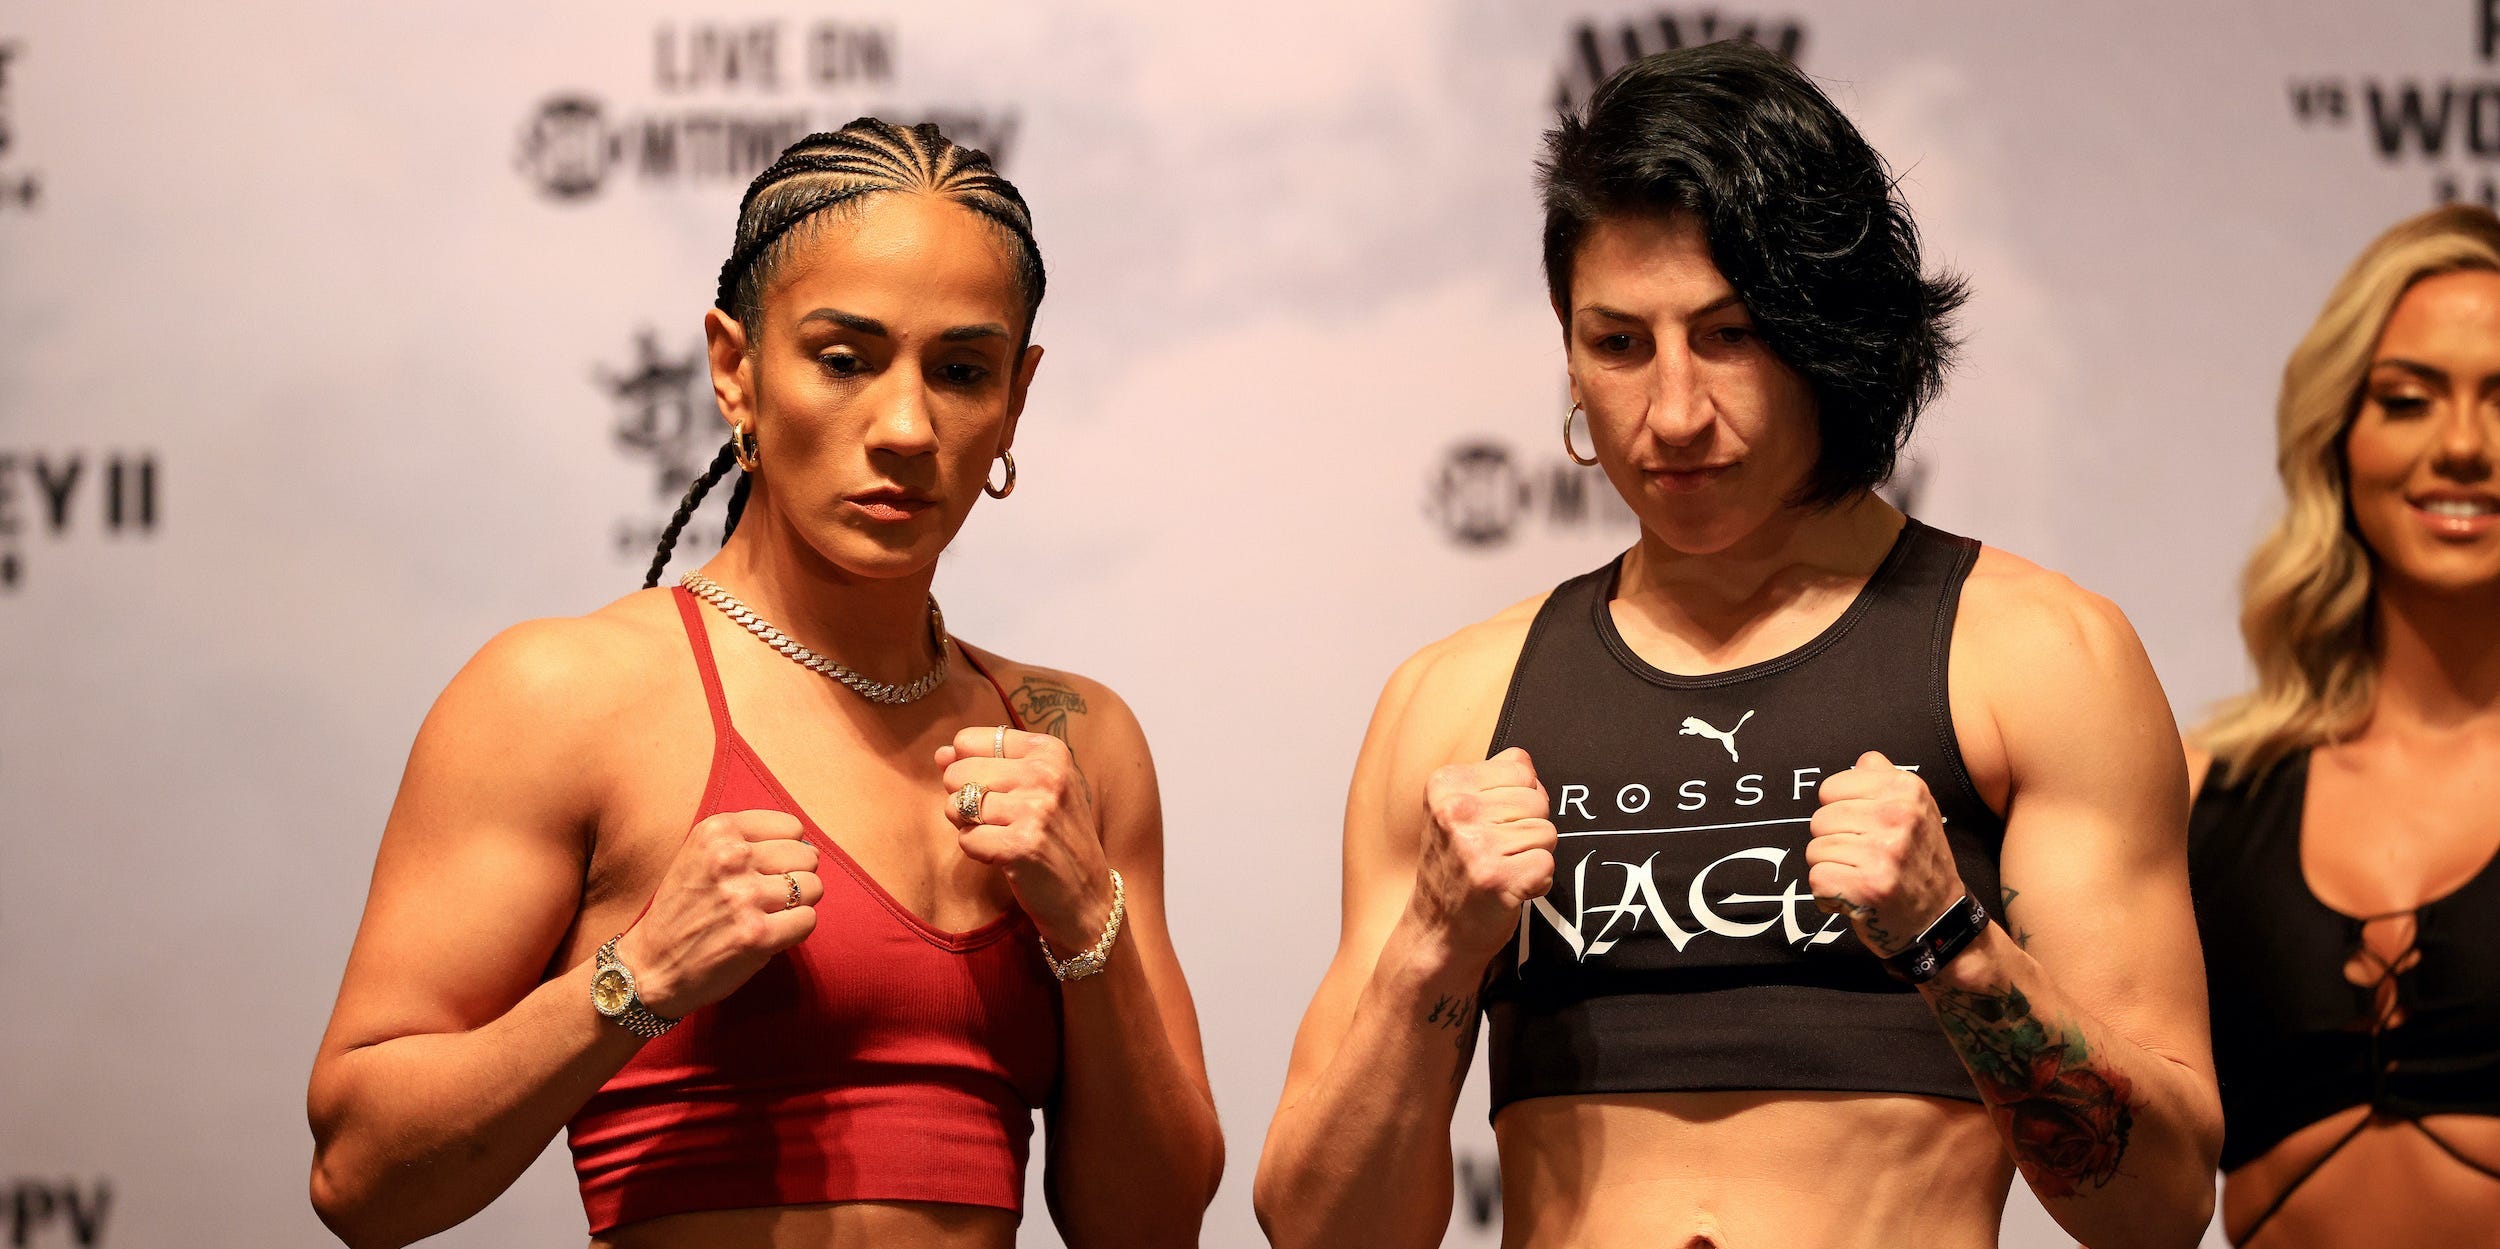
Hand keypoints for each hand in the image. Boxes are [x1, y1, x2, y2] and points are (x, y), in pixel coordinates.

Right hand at [611, 809, 821, 1018]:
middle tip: (766, 897)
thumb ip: (749, 843)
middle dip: (795, 877)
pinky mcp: (757, 934)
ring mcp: (744, 896)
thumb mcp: (701, 856)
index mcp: (716, 831)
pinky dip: (795, 930)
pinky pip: (808, 920)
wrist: (650, 966)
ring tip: (767, 915)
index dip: (786, 852)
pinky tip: (769, 935)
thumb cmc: (684, 911)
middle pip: (806, 856)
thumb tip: (812, 849)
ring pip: (813, 887)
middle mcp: (730, 858)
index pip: (792, 827)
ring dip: (797, 905)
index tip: (764, 870)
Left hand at [938, 727, 1111, 953]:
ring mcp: (1035, 809)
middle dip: (965, 801)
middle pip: (957, 773)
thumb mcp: (1034, 788)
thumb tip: (941, 754)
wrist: (1087, 895)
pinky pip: (965, 839)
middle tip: (1001, 820)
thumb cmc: (1055, 837)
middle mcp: (1045, 773)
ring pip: (957, 807)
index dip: (967, 770)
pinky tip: (1005, 856)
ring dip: (971, 828)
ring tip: (1004, 837)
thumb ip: (985, 764)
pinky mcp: (1020, 845)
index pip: (967, 741)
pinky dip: (978, 852)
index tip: (998, 791)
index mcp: (1048, 750)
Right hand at [1405, 746, 1557, 967]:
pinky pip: (1547, 864)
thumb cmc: (1455, 867)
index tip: (1492, 823)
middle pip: (1538, 800)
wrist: (1437, 929)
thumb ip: (1494, 778)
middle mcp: (1457, 810)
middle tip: (1497, 851)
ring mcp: (1475, 845)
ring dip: (1532, 855)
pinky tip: (1509, 887)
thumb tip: (1527, 766)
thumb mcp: (1458, 809)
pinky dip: (1536, 881)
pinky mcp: (1496, 878)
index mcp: (1446, 784)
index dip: (1518, 800)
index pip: (1521, 770)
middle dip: (1528, 827)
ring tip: (1502, 868)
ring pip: (1547, 832)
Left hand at [1807, 751, 1967, 955]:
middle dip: (1833, 842)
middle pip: (1819, 819)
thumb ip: (1886, 780)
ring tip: (1861, 877)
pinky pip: (1817, 879)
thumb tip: (1863, 760)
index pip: (1829, 788)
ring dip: (1831, 868)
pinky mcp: (1869, 887)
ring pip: (1815, 850)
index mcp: (1907, 789)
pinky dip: (1829, 894)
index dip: (1839, 812)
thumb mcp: (1916, 811)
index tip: (1864, 830)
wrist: (1940, 921)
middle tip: (1863, 859)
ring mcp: (1885, 853)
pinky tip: (1855, 897)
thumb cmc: (1918, 862)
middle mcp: (1899, 817)